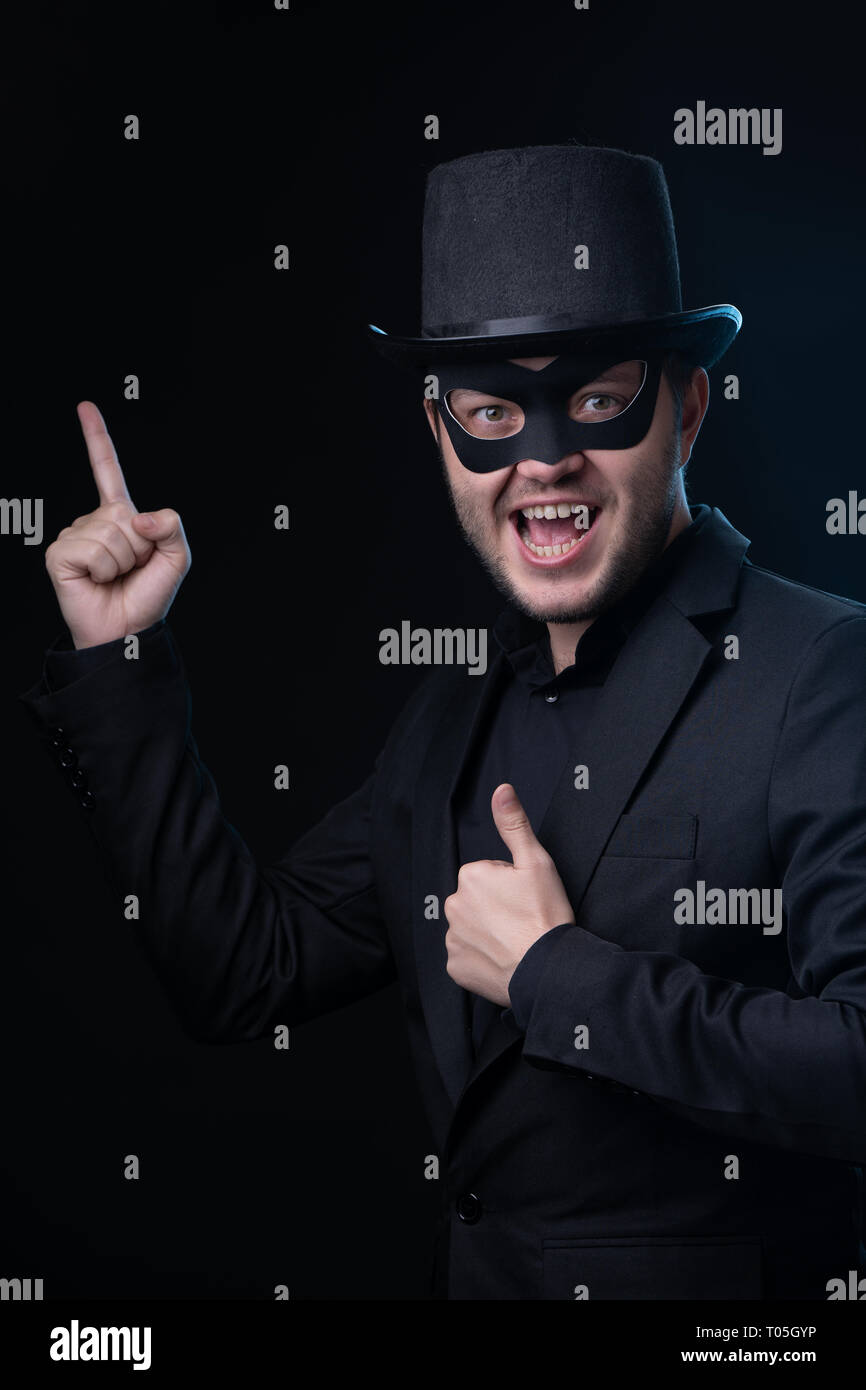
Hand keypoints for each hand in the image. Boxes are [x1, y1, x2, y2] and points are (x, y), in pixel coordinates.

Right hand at [44, 401, 190, 648]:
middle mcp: (93, 521)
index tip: (85, 406)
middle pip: (124, 512)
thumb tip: (137, 517)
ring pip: (110, 532)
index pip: (107, 470)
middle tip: (132, 569)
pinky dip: (103, 567)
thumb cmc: (148, 596)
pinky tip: (96, 579)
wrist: (128, 631)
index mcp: (120, 516)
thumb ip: (172, 527)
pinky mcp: (59, 554)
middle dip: (139, 545)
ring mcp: (74, 535)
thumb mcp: (176, 558)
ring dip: (123, 560)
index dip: (96, 438)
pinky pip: (91, 547)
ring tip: (115, 577)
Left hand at [443, 783, 574, 1006]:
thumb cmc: (545, 916)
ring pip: (470, 928)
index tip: (525, 898)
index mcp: (470, 876)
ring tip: (515, 939)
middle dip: (494, 907)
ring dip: (487, 932)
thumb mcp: (536, 861)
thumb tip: (501, 791)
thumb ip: (514, 824)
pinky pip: (466, 957)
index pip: (487, 874)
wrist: (548, 969)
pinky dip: (481, 958)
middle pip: (475, 900)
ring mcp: (453, 939)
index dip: (509, 885)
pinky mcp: (455, 967)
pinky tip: (503, 958)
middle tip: (521, 919)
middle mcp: (453, 905)